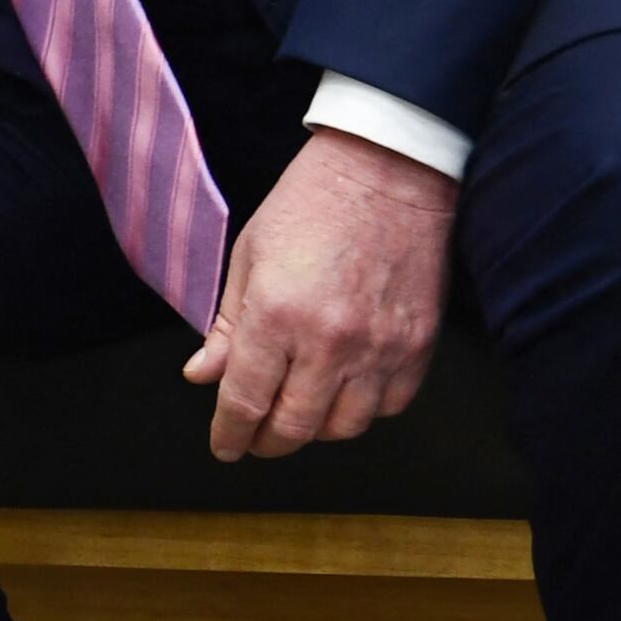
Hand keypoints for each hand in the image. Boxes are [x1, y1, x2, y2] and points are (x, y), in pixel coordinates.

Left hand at [182, 128, 454, 460]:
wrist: (387, 174)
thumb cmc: (309, 205)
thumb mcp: (249, 256)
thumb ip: (228, 324)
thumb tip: (202, 375)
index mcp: (277, 314)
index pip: (246, 399)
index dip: (230, 432)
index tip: (225, 446)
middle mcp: (330, 341)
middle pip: (295, 426)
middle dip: (267, 442)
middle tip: (254, 439)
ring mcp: (380, 348)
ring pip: (345, 427)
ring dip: (315, 429)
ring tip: (297, 413)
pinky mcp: (419, 346)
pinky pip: (390, 406)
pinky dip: (364, 411)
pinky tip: (345, 393)